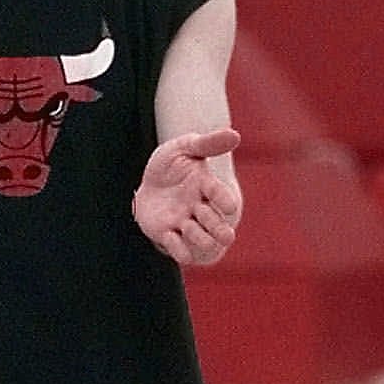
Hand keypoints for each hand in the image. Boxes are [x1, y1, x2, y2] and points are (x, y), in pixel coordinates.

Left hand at [133, 127, 241, 265]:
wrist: (148, 184)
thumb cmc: (171, 164)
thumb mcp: (185, 147)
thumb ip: (208, 143)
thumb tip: (234, 134)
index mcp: (206, 186)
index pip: (220, 195)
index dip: (225, 201)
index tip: (230, 207)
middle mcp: (199, 208)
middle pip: (216, 224)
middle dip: (218, 227)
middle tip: (220, 230)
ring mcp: (184, 223)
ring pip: (200, 238)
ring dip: (199, 237)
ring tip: (189, 227)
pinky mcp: (167, 234)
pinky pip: (178, 249)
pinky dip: (179, 248)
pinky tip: (170, 235)